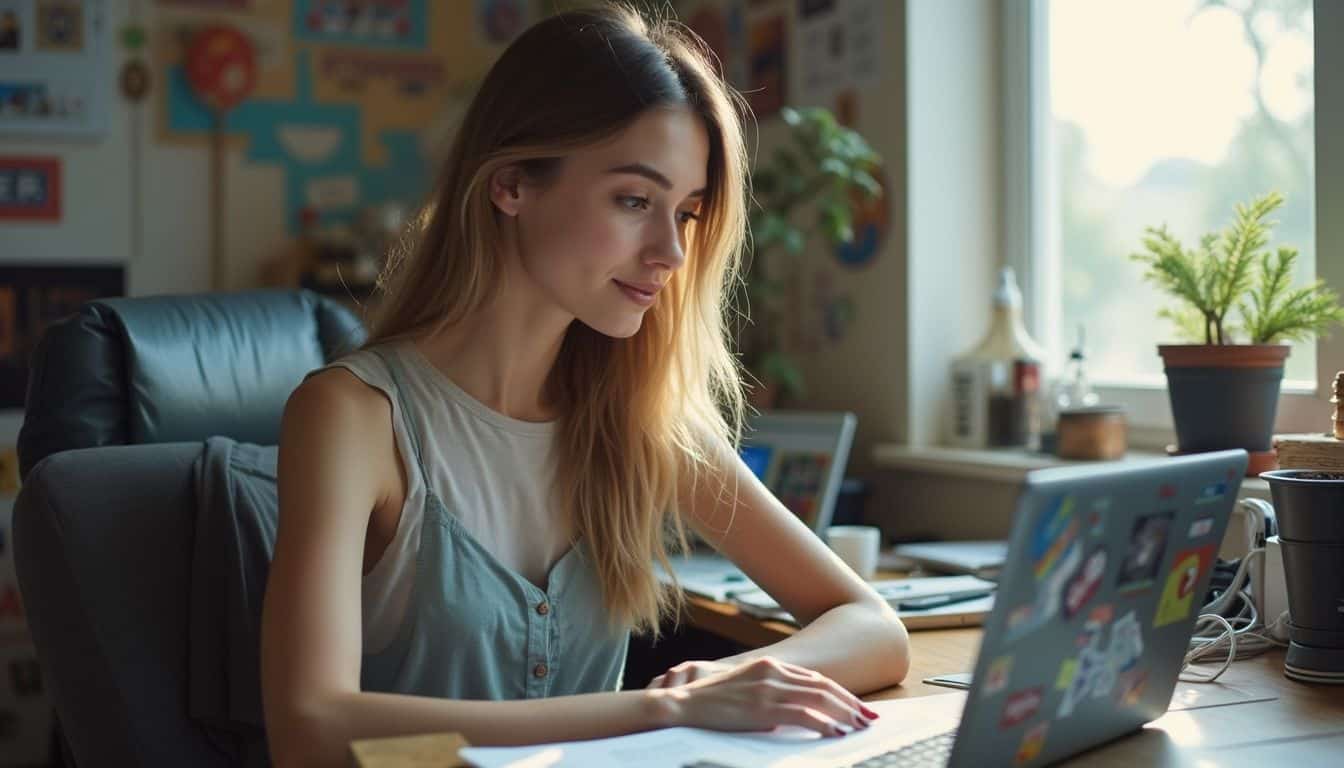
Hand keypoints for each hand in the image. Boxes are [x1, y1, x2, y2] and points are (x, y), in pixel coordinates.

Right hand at [646, 656, 879, 737]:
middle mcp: (773, 672)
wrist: (683, 705)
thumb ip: (770, 697)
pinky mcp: (764, 706)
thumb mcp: (746, 693)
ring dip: (845, 712)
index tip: (855, 706)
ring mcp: (769, 687)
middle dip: (850, 702)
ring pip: (819, 697)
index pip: (814, 678)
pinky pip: (803, 714)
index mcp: (769, 666)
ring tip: (861, 726)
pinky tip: (836, 732)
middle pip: (823, 685)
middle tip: (869, 717)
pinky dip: (824, 723)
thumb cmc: (712, 704)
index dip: (838, 692)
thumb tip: (794, 714)